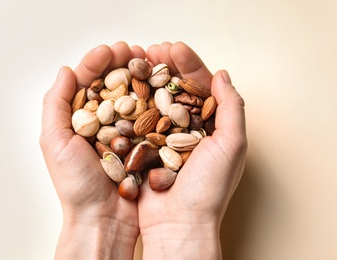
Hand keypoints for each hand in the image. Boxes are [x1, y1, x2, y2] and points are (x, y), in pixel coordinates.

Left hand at [40, 42, 144, 258]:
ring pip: (131, 95)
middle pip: (111, 84)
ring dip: (139, 76)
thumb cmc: (75, 185)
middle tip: (133, 50)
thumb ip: (56, 105)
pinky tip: (160, 86)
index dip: (97, 63)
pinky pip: (148, 116)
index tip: (109, 50)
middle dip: (121, 64)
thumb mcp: (55, 142)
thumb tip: (66, 70)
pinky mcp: (142, 142)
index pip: (87, 82)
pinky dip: (154, 99)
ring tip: (148, 61)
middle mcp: (101, 121)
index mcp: (78, 119)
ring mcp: (123, 130)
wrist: (104, 218)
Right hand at [137, 42, 247, 258]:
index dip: (189, 64)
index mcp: (211, 126)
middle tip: (153, 49)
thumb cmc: (208, 189)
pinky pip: (139, 119)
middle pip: (176, 89)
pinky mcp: (145, 147)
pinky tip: (126, 88)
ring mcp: (165, 137)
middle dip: (166, 66)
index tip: (174, 48)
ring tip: (138, 61)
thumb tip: (222, 74)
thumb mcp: (232, 145)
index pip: (201, 86)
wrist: (178, 224)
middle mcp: (188, 128)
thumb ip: (232, 108)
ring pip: (156, 100)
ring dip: (148, 79)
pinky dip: (133, 102)